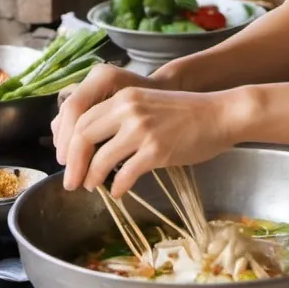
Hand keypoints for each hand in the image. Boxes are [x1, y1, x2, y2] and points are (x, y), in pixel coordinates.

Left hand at [51, 64, 247, 196]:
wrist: (220, 114)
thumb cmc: (187, 113)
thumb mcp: (149, 105)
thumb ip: (124, 118)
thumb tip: (95, 145)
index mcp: (125, 96)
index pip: (82, 118)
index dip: (69, 143)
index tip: (68, 160)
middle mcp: (129, 109)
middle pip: (83, 137)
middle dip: (72, 164)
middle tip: (71, 181)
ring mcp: (142, 130)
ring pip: (100, 158)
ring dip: (91, 177)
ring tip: (92, 186)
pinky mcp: (156, 150)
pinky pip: (125, 174)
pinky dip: (117, 187)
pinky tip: (119, 192)